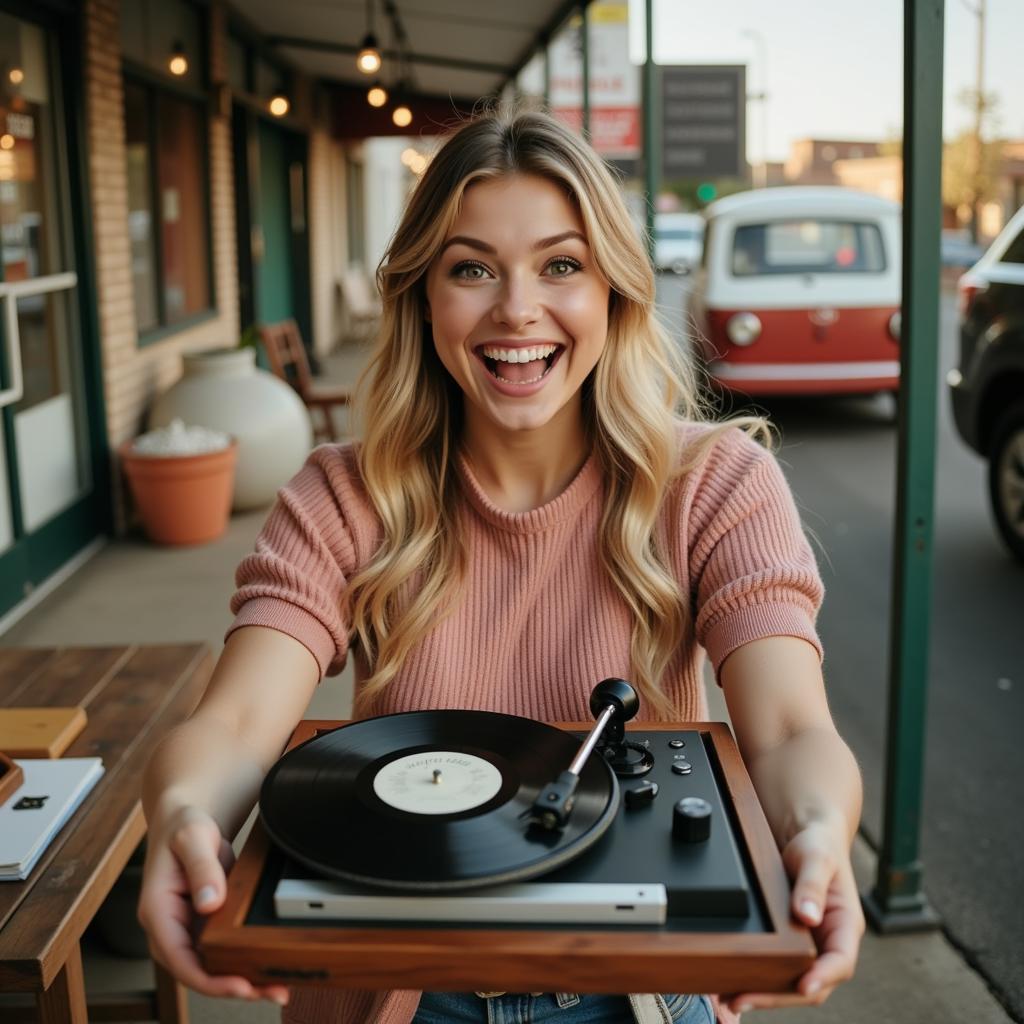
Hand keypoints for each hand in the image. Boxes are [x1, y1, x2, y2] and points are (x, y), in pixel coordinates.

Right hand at [138, 806, 288, 1005]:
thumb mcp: (193, 838)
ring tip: (278, 987)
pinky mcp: (202, 926)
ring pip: (210, 967)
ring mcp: (186, 929)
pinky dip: (242, 962)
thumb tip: (209, 903)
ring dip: (242, 981)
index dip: (208, 980)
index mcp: (157, 911)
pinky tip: (268, 967)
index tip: (240, 986)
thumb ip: (202, 868)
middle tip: (272, 992)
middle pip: (197, 971)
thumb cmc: (184, 827)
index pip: (178, 959)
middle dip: (232, 988)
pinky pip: (220, 951)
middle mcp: (169, 927)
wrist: (185, 821)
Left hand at [723, 820, 864, 1013]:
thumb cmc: (818, 845)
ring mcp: (808, 944)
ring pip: (791, 981)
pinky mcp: (788, 941)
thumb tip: (807, 916)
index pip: (840, 963)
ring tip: (728, 1000)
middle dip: (779, 996)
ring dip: (763, 994)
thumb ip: (812, 885)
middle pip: (811, 983)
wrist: (806, 834)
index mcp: (844, 926)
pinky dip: (756, 978)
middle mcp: (828, 941)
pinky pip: (776, 967)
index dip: (823, 977)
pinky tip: (731, 984)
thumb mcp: (817, 859)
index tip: (802, 986)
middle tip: (743, 1000)